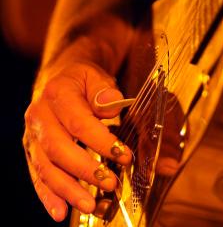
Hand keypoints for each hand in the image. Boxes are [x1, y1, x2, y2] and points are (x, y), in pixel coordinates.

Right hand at [22, 58, 131, 221]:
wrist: (59, 77)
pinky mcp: (32, 150)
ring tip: (90, 205)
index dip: (102, 142)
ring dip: (68, 189)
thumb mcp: (96, 75)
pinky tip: (60, 212)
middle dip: (85, 170)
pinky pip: (37, 175)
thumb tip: (110, 104)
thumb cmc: (82, 79)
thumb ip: (104, 90)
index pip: (79, 123)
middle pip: (58, 149)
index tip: (124, 156)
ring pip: (46, 167)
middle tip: (110, 184)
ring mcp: (32, 135)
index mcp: (57, 94)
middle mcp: (39, 116)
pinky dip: (48, 195)